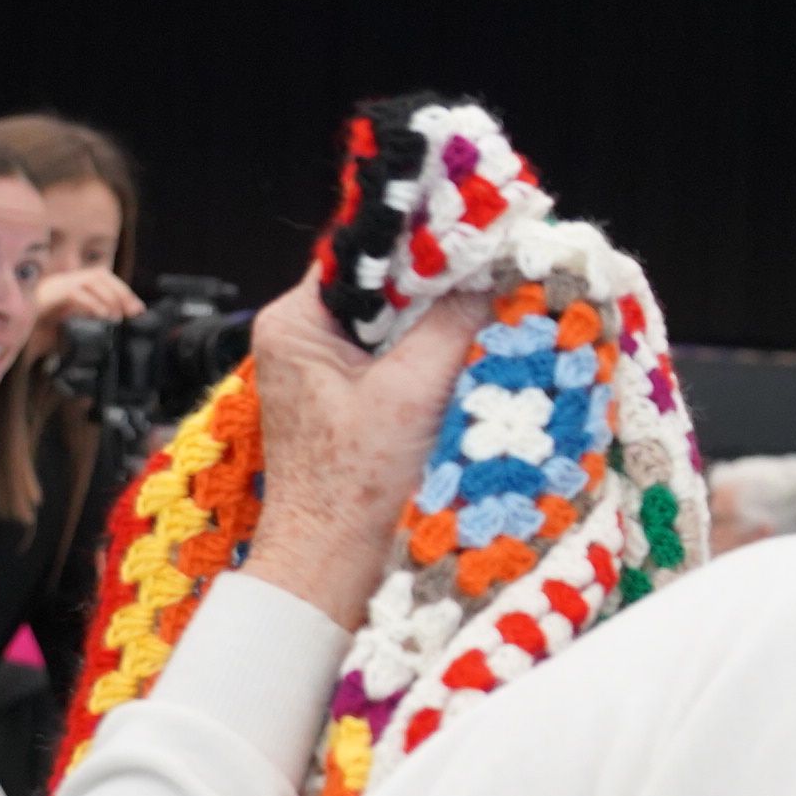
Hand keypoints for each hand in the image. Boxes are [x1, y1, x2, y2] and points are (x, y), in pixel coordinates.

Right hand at [29, 265, 145, 338]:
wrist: (12, 326)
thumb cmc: (40, 326)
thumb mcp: (70, 322)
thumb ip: (87, 321)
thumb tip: (112, 330)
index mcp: (73, 283)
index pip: (104, 278)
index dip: (123, 291)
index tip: (139, 310)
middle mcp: (66, 279)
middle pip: (102, 275)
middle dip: (122, 293)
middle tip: (133, 313)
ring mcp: (58, 283)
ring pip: (92, 280)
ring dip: (110, 297)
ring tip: (117, 317)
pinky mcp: (50, 292)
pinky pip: (76, 292)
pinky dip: (92, 303)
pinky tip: (101, 316)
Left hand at [236, 275, 487, 628]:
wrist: (335, 564)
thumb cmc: (353, 490)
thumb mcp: (412, 394)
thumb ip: (453, 325)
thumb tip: (495, 272)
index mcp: (295, 323)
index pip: (363, 254)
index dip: (422, 241)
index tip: (477, 232)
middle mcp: (304, 338)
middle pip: (385, 285)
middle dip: (442, 283)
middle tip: (500, 272)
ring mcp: (329, 369)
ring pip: (399, 321)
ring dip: (445, 321)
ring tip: (497, 311)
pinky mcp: (354, 399)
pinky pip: (402, 355)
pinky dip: (438, 354)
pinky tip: (476, 354)